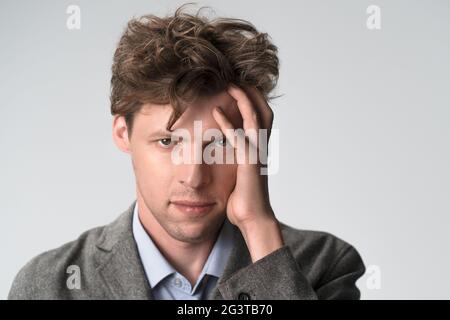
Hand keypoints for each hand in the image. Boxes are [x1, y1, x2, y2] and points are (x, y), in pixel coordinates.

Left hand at [212, 84, 283, 261]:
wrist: (253, 218)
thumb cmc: (244, 198)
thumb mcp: (240, 172)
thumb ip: (236, 157)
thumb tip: (224, 150)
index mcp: (259, 148)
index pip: (261, 116)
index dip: (254, 99)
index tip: (240, 85)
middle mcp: (260, 147)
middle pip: (263, 110)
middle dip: (252, 92)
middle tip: (237, 77)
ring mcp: (256, 153)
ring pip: (254, 118)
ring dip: (242, 99)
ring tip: (229, 84)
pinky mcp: (247, 163)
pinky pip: (237, 137)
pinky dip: (227, 123)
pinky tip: (216, 112)